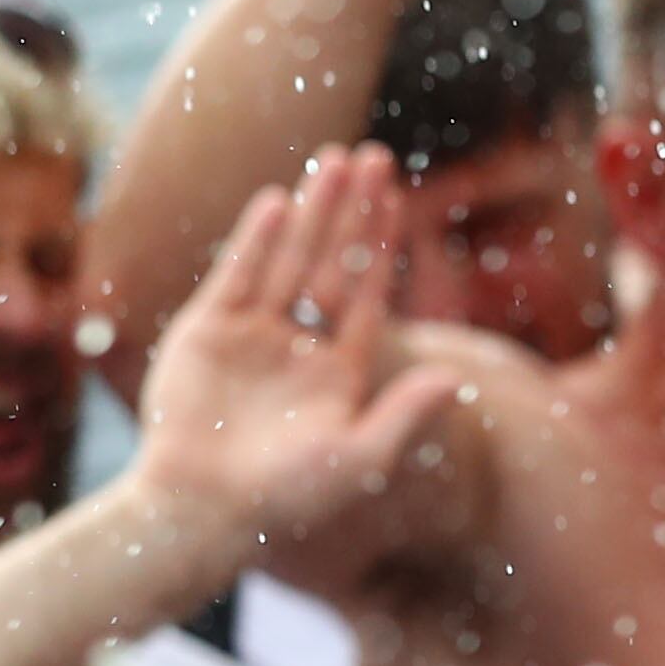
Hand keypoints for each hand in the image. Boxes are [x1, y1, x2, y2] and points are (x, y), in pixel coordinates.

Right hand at [131, 152, 458, 548]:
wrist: (204, 509)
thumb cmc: (289, 496)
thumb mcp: (360, 457)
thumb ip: (406, 414)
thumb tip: (459, 378)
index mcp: (342, 369)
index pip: (369, 292)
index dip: (383, 245)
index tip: (399, 199)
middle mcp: (300, 344)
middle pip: (332, 261)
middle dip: (352, 212)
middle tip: (372, 157)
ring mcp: (253, 334)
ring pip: (287, 258)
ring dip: (309, 210)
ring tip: (331, 160)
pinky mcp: (207, 331)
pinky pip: (238, 274)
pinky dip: (257, 239)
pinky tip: (279, 199)